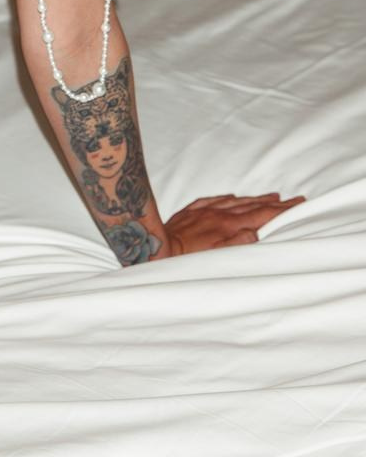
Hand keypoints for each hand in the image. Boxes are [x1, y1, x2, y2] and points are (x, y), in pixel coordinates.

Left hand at [161, 191, 305, 256]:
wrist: (156, 246)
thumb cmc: (186, 259)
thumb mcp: (217, 258)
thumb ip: (239, 245)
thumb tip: (257, 234)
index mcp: (229, 226)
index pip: (262, 215)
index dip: (282, 211)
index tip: (299, 205)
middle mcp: (219, 214)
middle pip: (253, 205)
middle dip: (275, 203)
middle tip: (294, 200)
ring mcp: (205, 211)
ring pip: (236, 201)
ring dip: (255, 199)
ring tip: (271, 197)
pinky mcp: (191, 211)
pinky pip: (214, 200)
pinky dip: (228, 199)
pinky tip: (233, 198)